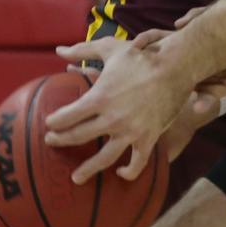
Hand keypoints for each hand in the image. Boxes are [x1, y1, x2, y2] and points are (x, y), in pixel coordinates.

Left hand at [45, 38, 191, 182]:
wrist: (176, 67)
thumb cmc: (142, 57)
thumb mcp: (111, 49)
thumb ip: (82, 50)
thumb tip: (59, 50)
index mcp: (100, 97)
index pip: (67, 116)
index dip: (54, 121)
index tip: (48, 123)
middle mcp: (112, 118)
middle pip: (78, 136)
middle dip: (61, 140)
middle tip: (52, 141)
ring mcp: (131, 131)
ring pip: (103, 158)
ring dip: (88, 169)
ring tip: (76, 177)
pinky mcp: (148, 138)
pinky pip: (137, 162)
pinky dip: (129, 171)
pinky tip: (120, 172)